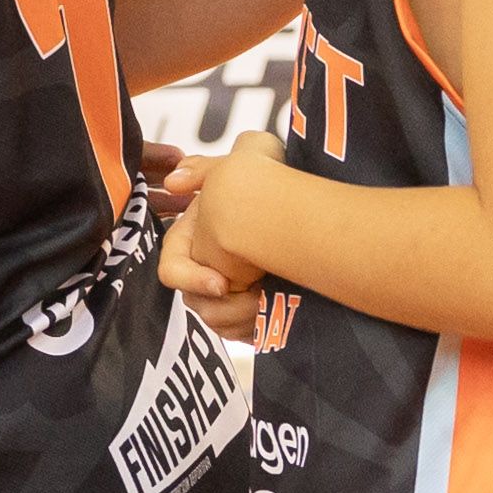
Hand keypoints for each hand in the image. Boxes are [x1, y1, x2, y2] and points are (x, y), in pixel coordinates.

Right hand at [153, 133, 278, 329]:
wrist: (320, 221)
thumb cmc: (282, 189)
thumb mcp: (253, 158)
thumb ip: (208, 167)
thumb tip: (174, 180)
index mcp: (196, 240)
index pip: (172, 269)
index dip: (191, 277)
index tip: (222, 283)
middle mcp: (206, 268)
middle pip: (196, 301)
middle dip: (226, 304)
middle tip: (258, 298)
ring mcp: (226, 293)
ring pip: (217, 321)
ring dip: (243, 317)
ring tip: (271, 303)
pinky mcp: (247, 314)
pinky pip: (238, 334)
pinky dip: (254, 328)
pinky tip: (275, 312)